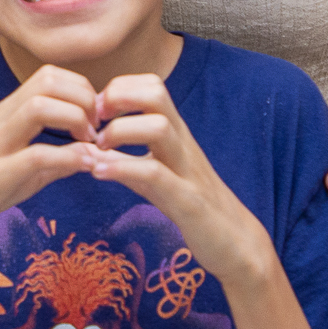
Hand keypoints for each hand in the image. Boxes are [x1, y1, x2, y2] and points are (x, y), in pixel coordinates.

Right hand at [0, 65, 97, 263]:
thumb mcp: (25, 171)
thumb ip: (55, 159)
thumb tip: (90, 155)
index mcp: (8, 113)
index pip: (50, 75)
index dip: (83, 89)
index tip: (96, 120)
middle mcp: (1, 120)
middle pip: (48, 81)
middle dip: (84, 100)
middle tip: (96, 131)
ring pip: (39, 106)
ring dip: (75, 120)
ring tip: (89, 145)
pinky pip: (34, 156)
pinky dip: (68, 157)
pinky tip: (84, 167)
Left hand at [85, 76, 274, 290]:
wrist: (237, 243)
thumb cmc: (191, 205)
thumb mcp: (157, 176)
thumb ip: (128, 160)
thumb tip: (90, 150)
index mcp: (175, 134)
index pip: (151, 85)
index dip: (118, 88)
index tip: (94, 111)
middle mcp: (183, 144)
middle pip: (156, 93)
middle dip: (117, 97)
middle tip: (93, 122)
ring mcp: (187, 170)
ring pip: (158, 127)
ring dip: (118, 131)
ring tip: (96, 150)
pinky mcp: (189, 202)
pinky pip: (155, 174)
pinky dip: (122, 167)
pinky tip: (98, 172)